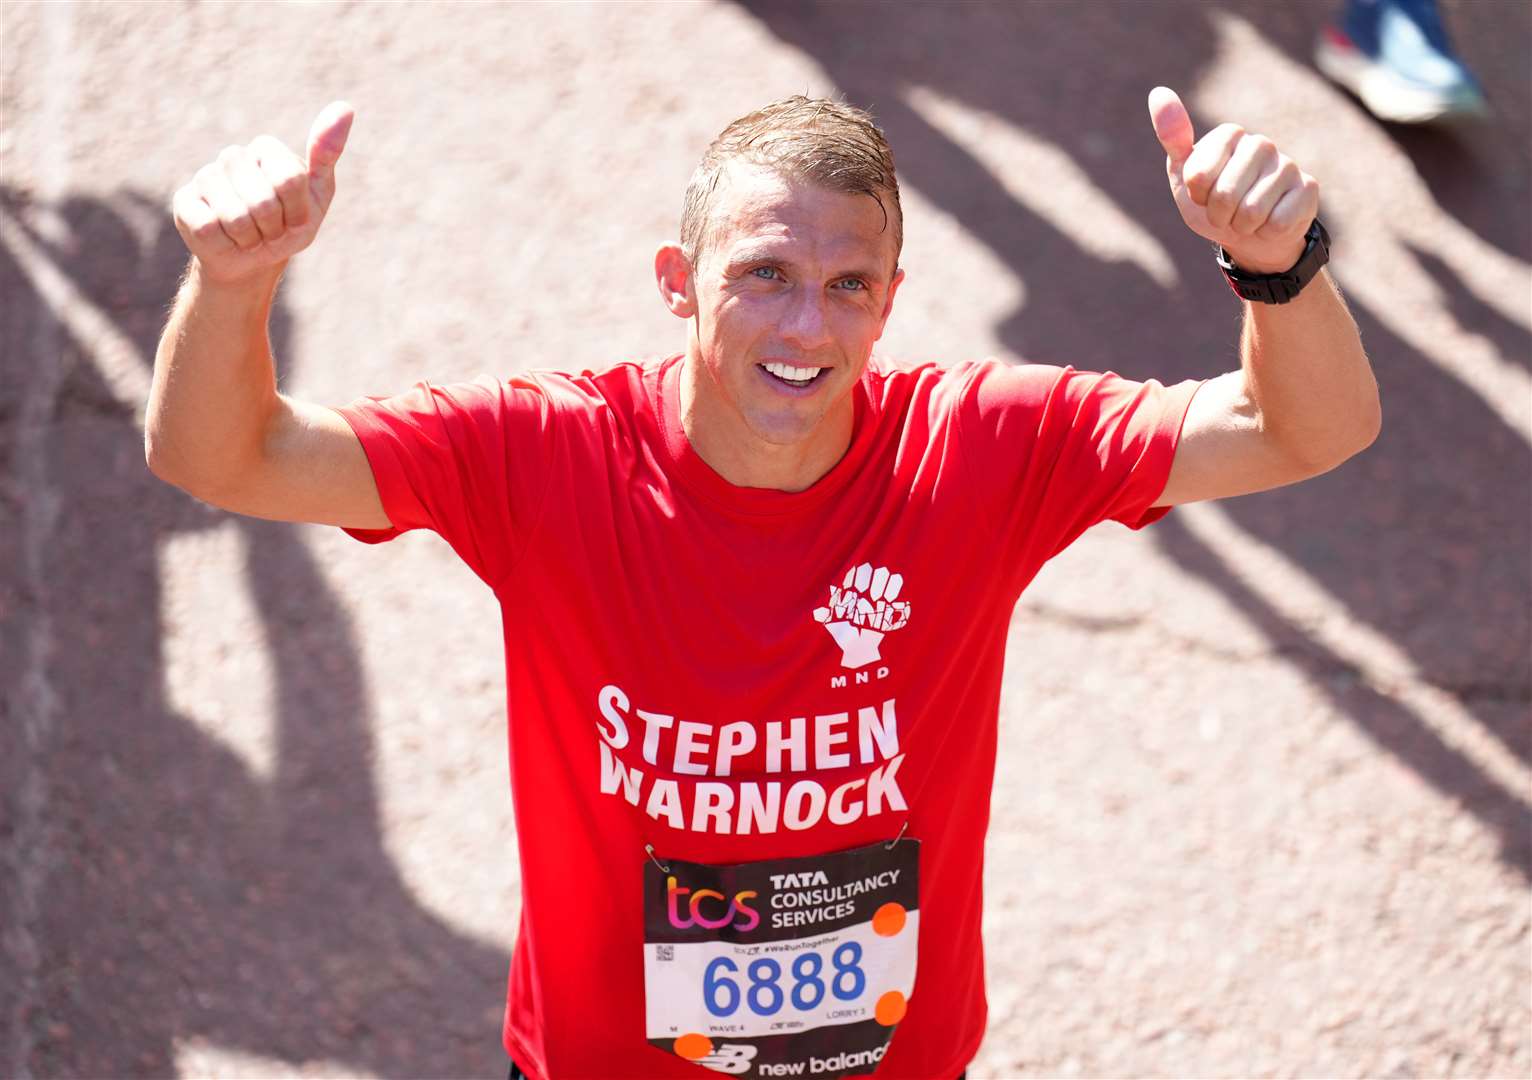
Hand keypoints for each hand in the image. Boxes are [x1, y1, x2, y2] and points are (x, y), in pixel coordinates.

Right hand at [171, 101, 353, 285]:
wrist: (252, 260)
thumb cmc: (288, 225)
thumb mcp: (317, 194)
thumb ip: (327, 153)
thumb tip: (345, 107)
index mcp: (266, 149)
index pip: (290, 180)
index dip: (297, 212)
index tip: (296, 219)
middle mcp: (233, 156)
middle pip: (264, 202)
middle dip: (274, 229)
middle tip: (271, 231)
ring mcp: (205, 176)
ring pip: (236, 218)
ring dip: (251, 239)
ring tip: (250, 236)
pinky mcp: (184, 201)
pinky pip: (210, 229)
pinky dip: (226, 244)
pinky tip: (225, 239)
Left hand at [1148, 87, 1318, 274]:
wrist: (1248, 235)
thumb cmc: (1212, 202)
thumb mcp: (1183, 174)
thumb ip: (1172, 137)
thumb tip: (1158, 92)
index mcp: (1229, 135)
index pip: (1199, 175)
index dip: (1197, 195)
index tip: (1202, 194)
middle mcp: (1261, 144)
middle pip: (1226, 196)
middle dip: (1219, 215)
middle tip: (1224, 212)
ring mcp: (1288, 164)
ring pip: (1252, 212)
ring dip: (1241, 226)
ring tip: (1244, 218)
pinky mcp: (1308, 188)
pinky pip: (1278, 222)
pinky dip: (1266, 232)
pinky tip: (1269, 223)